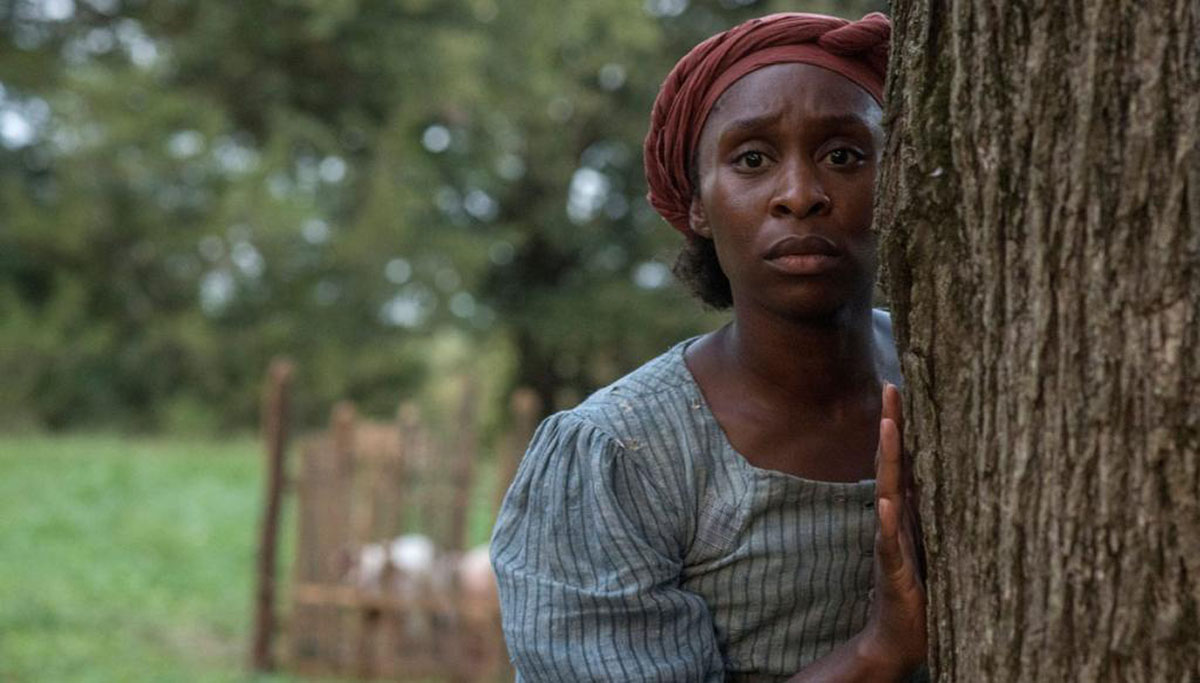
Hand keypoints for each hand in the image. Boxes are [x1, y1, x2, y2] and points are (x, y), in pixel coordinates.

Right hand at [859, 383, 925, 677]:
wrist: (899, 637)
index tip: (902, 388)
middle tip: (891, 387)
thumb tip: (959, 476)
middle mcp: (895, 518)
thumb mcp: (937, 543)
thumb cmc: (922, 591)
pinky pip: (887, 541)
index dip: (902, 424)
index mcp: (908, 511)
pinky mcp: (892, 569)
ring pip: (887, 491)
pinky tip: (884, 500)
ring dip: (886, 458)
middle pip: (891, 462)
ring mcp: (890, 540)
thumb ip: (938, 512)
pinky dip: (885, 520)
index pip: (904, 458)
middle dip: (890, 424)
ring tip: (886, 426)